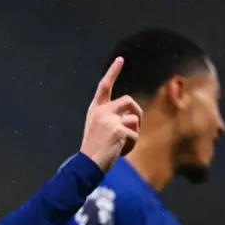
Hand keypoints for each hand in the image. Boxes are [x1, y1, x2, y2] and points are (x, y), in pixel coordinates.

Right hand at [80, 57, 142, 171]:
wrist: (87, 165)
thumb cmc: (94, 151)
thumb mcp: (100, 130)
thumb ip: (112, 119)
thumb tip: (132, 118)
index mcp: (95, 110)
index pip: (104, 86)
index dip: (113, 72)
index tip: (120, 59)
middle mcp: (101, 111)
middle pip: (129, 100)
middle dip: (138, 111)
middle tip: (138, 126)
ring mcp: (109, 119)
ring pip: (134, 119)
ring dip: (134, 134)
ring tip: (122, 145)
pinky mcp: (117, 130)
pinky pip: (135, 134)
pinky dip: (131, 145)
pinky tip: (120, 152)